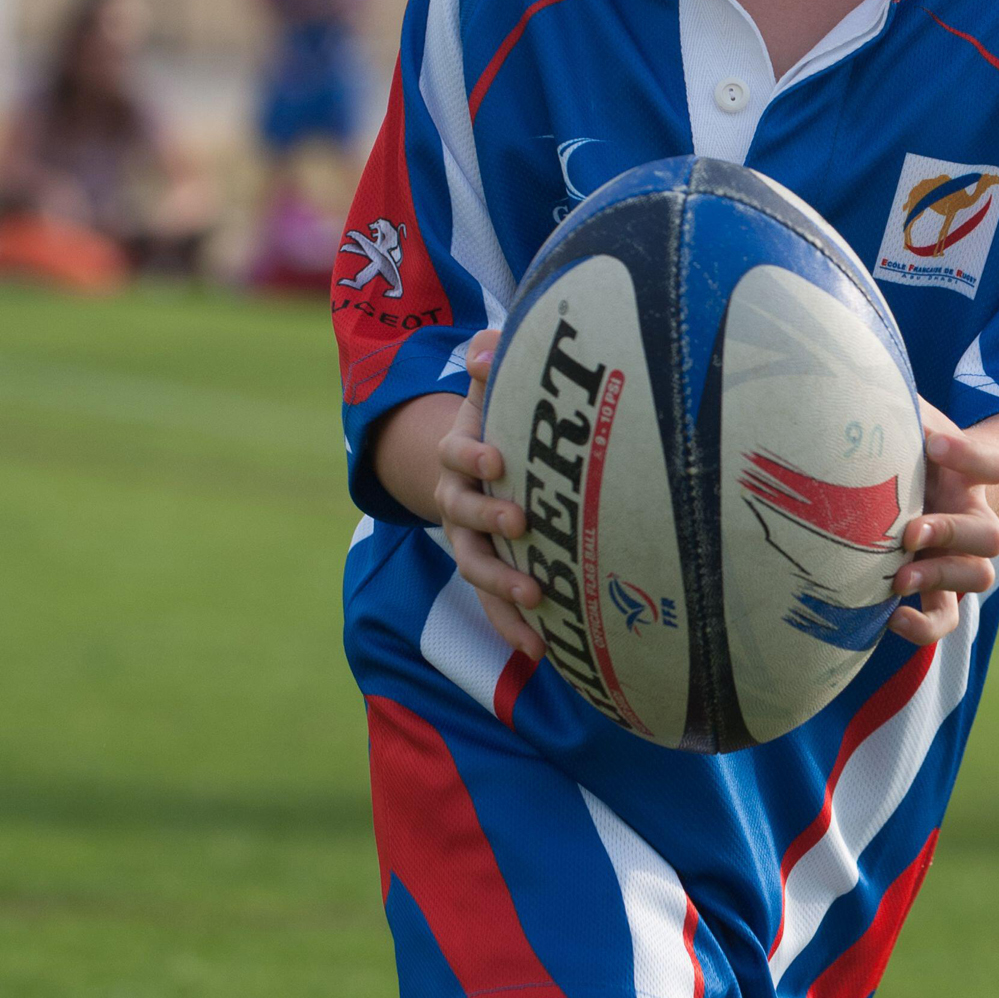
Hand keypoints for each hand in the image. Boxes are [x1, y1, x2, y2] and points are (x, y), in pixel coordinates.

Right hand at [434, 329, 545, 659]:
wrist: (482, 464)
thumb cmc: (501, 419)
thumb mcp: (493, 389)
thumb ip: (491, 364)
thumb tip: (482, 346)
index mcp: (458, 455)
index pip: (456, 454)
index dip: (472, 455)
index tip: (497, 457)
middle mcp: (457, 502)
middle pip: (463, 515)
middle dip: (490, 519)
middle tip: (521, 524)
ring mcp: (470, 542)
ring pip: (476, 566)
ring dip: (501, 584)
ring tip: (535, 600)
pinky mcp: (488, 574)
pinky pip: (494, 605)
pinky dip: (514, 628)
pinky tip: (543, 651)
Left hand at [889, 408, 998, 646]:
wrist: (886, 495)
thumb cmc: (893, 455)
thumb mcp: (897, 426)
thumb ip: (891, 411)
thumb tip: (859, 391)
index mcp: (965, 478)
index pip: (994, 466)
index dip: (970, 457)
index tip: (931, 445)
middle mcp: (969, 520)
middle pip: (991, 536)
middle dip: (951, 534)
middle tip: (909, 531)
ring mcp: (954, 560)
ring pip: (979, 578)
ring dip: (941, 577)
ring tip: (897, 579)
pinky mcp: (931, 593)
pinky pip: (944, 620)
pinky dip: (923, 626)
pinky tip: (890, 616)